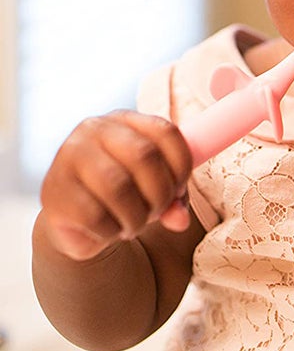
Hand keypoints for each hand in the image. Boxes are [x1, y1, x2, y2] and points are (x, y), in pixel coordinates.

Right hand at [40, 110, 192, 260]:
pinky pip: (94, 215)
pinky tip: (111, 230)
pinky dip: (112, 231)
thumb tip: (180, 219)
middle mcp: (95, 129)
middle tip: (155, 213)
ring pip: (118, 187)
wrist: (76, 221)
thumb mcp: (153, 189)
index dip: (181, 166)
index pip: (166, 131)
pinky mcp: (54, 191)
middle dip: (159, 194)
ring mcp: (69, 156)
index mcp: (125, 120)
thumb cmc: (122, 195)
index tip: (178, 190)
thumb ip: (174, 198)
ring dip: (136, 217)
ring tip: (134, 225)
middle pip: (144, 156)